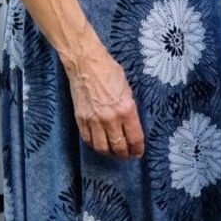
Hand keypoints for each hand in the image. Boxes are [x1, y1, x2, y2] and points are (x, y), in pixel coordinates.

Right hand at [67, 43, 144, 158]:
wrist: (85, 63)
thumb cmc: (109, 71)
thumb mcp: (127, 89)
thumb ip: (129, 108)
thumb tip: (131, 124)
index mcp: (126, 109)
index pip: (134, 138)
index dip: (138, 149)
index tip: (139, 153)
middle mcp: (110, 118)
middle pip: (119, 147)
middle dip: (125, 155)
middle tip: (128, 156)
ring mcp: (94, 120)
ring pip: (102, 148)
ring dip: (110, 154)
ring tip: (114, 153)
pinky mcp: (81, 119)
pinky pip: (88, 139)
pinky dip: (95, 145)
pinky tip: (100, 145)